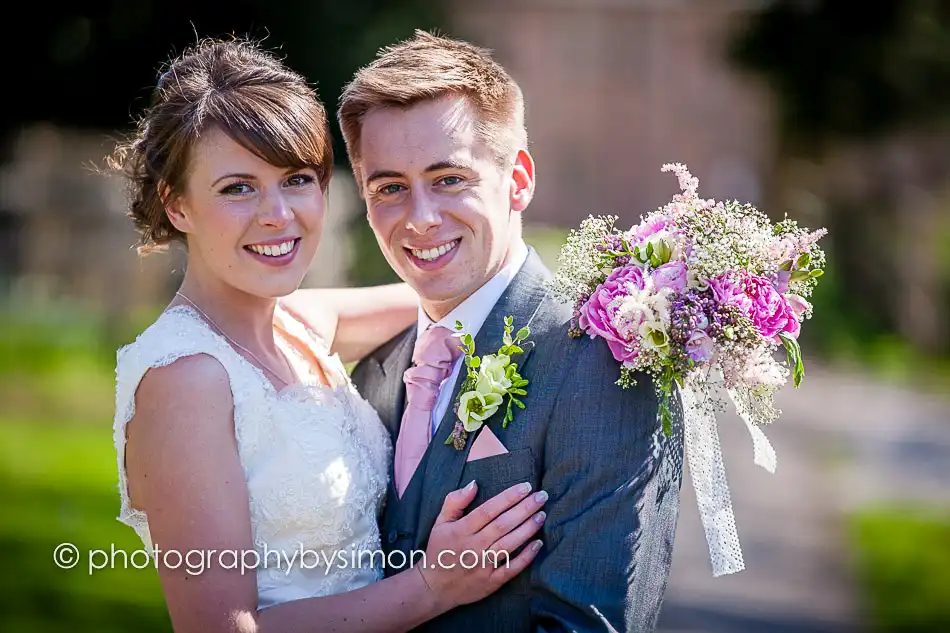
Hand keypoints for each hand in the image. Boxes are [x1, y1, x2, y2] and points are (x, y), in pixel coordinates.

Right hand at [418, 480, 547, 610]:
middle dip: (525, 508)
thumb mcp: (440, 522)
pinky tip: (538, 544)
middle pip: (503, 524)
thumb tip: (474, 484)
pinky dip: (526, 557)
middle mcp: (473, 546)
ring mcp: (483, 565)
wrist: (434, 587)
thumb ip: (454, 501)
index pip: (489, 509)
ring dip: (528, 528)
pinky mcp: (491, 582)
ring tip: (542, 515)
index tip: (525, 486)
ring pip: (509, 544)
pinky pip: (511, 569)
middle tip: (542, 496)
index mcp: (461, 530)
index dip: (508, 497)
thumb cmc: (439, 550)